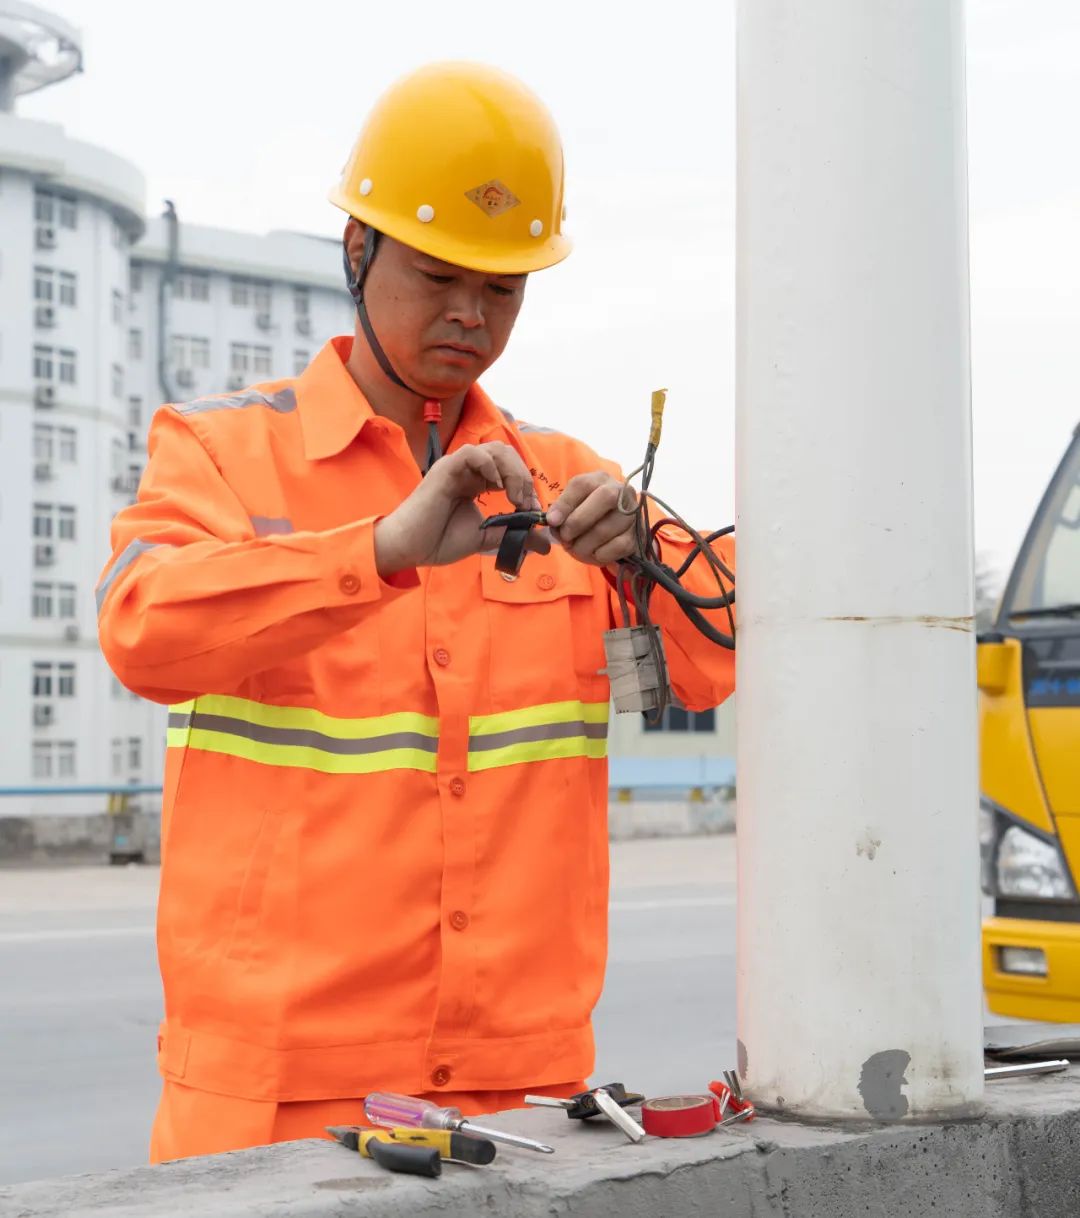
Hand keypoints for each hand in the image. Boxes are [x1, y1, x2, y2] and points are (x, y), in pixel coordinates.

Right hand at [374, 443, 548, 573]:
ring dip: (512, 470)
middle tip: (526, 502)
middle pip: (506, 455)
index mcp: (477, 482)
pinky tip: (495, 484)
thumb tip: (546, 544)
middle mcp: (468, 471)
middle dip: (523, 476)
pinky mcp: (446, 469)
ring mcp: (457, 467)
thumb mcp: (487, 538)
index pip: (510, 470)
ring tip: (514, 494)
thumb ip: (514, 534)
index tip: (533, 511)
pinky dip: (489, 465)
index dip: (526, 486)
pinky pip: (471, 453)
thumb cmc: (439, 541)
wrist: (410, 547)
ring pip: (494, 450)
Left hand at [546, 472, 636, 566]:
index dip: (565, 503)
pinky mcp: (638, 535)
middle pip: (604, 498)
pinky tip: (595, 553)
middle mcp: (621, 491)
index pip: (583, 484)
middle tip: (566, 537)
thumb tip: (553, 519)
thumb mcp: (573, 510)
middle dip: (578, 522)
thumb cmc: (589, 520)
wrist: (616, 538)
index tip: (552, 521)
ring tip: (577, 549)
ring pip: (606, 528)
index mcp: (600, 480)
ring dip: (584, 545)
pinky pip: (616, 546)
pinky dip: (600, 554)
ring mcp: (633, 513)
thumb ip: (562, 512)